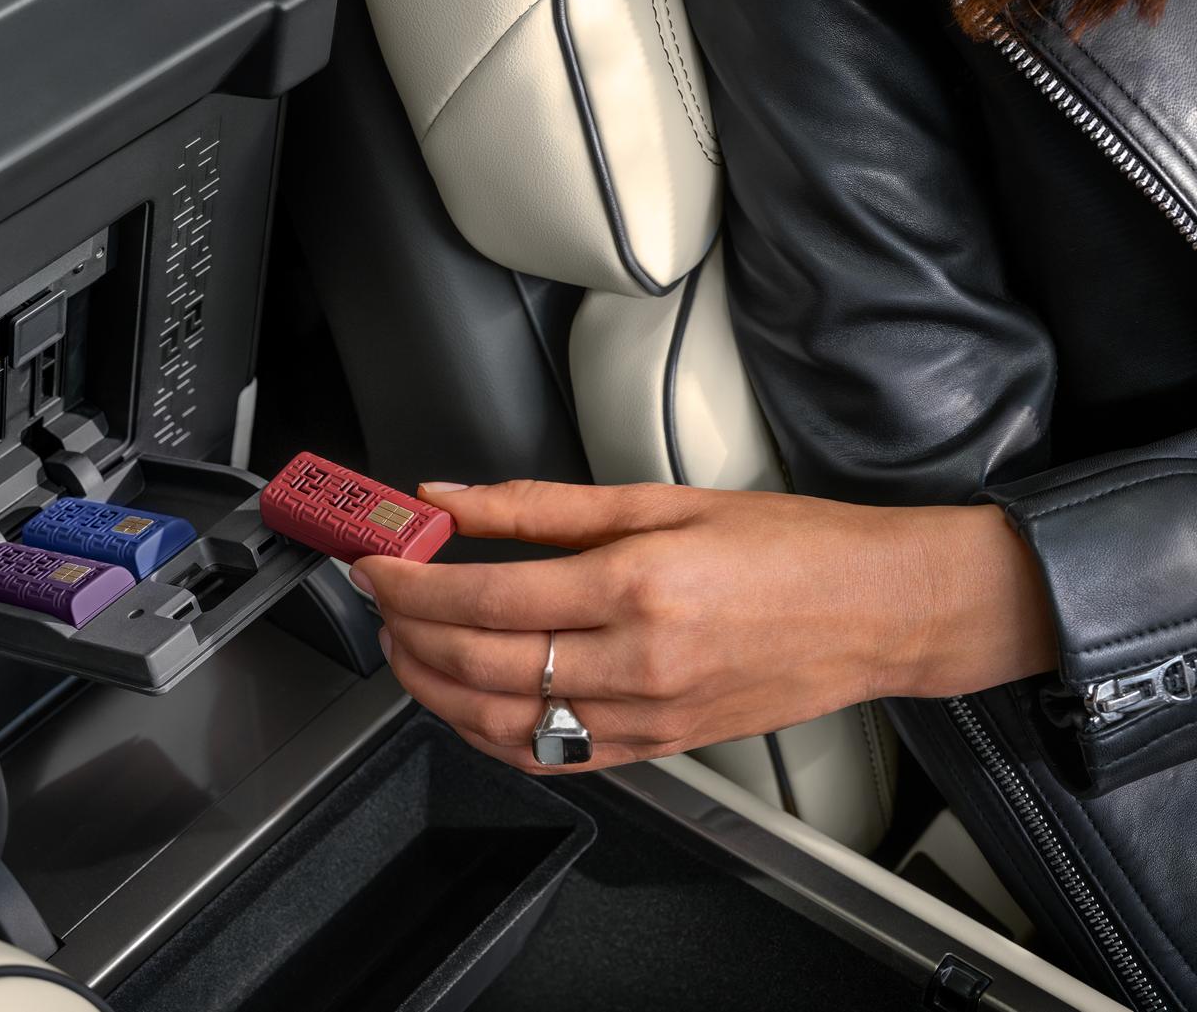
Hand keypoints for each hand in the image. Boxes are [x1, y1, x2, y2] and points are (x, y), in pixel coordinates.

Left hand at [352, 480, 1057, 773]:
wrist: (880, 610)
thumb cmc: (789, 547)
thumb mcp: (661, 499)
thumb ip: (540, 505)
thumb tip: (450, 498)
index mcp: (637, 585)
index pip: (485, 596)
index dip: (411, 583)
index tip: (377, 563)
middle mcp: (637, 660)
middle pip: (479, 662)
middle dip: (406, 632)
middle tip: (379, 600)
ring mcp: (646, 716)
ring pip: (502, 724)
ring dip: (432, 690)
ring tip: (405, 649)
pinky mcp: (657, 748)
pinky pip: (550, 758)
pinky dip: (488, 735)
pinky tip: (463, 702)